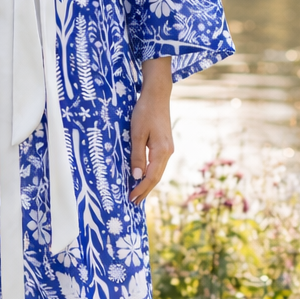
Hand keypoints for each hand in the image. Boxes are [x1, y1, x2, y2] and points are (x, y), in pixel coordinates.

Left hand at [129, 56, 172, 203]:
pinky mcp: (165, 144)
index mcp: (162, 151)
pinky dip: (151, 174)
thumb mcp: (137, 134)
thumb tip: (136, 176)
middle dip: (145, 190)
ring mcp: (168, 148)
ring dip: (148, 184)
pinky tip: (144, 177)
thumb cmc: (145, 112)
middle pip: (157, 177)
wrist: (157, 95)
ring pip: (158, 171)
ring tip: (138, 194)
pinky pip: (158, 164)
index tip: (131, 199)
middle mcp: (168, 152)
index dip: (141, 189)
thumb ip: (137, 156)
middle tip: (133, 203)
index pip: (151, 176)